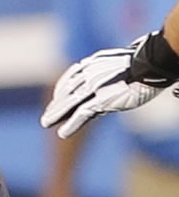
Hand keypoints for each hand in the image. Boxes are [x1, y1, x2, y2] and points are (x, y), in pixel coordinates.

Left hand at [41, 35, 161, 138]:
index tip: (55, 99)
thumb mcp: (116, 66)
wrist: (151, 63)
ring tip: (46, 124)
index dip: (61, 91)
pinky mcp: (101, 99)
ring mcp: (93, 86)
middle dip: (56, 105)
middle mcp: (88, 74)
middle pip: (67, 92)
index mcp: (92, 65)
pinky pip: (81, 114)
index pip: (71, 79)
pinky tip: (62, 133)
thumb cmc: (141, 64)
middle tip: (46, 117)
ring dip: (56, 115)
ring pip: (69, 103)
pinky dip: (71, 124)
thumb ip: (104, 75)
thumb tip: (101, 86)